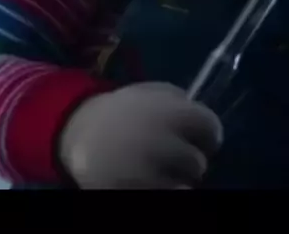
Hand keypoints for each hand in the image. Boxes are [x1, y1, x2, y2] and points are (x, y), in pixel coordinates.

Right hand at [58, 82, 222, 188]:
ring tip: (161, 169)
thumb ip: (179, 101)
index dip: (210, 135)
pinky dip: (162, 190)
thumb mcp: (151, 91)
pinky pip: (164, 197)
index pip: (211, 128)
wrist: (78, 132)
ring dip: (178, 180)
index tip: (202, 139)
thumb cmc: (122, 110)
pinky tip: (151, 180)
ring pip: (184, 188)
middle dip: (191, 160)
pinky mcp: (134, 192)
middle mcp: (161, 142)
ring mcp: (146, 172)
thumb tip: (202, 119)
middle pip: (198, 163)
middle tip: (176, 156)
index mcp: (169, 113)